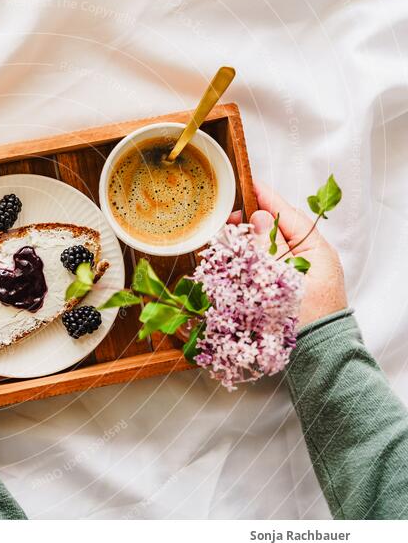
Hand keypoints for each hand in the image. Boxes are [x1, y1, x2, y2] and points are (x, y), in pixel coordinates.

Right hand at [230, 181, 346, 326]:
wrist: (317, 358)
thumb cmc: (304, 319)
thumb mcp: (283, 277)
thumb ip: (269, 246)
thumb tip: (260, 216)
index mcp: (315, 250)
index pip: (288, 215)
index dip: (266, 198)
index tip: (247, 184)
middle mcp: (308, 259)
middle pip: (277, 230)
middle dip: (251, 223)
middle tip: (225, 222)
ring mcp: (298, 275)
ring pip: (269, 249)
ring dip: (247, 243)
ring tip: (225, 240)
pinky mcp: (286, 291)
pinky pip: (267, 268)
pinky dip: (250, 262)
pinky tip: (234, 262)